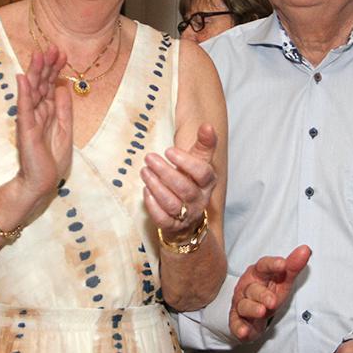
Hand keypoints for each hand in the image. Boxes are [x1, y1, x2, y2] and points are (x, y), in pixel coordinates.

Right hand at [14, 45, 72, 207]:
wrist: (41, 183)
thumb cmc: (51, 160)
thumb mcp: (65, 131)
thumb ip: (64, 109)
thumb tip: (64, 87)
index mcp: (48, 112)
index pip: (51, 86)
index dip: (56, 69)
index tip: (61, 53)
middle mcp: (37, 112)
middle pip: (41, 84)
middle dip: (47, 65)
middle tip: (52, 47)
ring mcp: (30, 120)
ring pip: (33, 91)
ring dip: (35, 72)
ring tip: (38, 54)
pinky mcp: (25, 129)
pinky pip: (24, 108)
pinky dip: (24, 92)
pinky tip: (23, 78)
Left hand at [141, 123, 216, 242]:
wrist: (188, 218)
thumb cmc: (190, 183)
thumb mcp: (198, 163)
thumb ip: (203, 145)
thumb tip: (207, 125)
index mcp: (207, 183)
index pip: (202, 173)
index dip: (186, 162)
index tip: (168, 150)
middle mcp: (199, 200)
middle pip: (185, 188)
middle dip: (165, 172)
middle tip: (149, 158)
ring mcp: (186, 215)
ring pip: (172, 203)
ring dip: (156, 187)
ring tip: (144, 171)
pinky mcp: (172, 226)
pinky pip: (162, 219)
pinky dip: (152, 205)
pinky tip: (145, 191)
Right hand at [229, 244, 310, 340]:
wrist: (252, 312)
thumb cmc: (268, 292)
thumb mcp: (282, 280)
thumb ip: (293, 266)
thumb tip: (306, 249)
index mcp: (259, 274)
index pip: (263, 266)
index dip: (272, 265)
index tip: (283, 264)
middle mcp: (247, 287)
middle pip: (253, 288)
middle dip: (262, 294)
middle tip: (272, 300)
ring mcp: (241, 303)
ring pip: (244, 305)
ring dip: (252, 309)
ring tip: (262, 311)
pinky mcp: (237, 320)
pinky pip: (236, 323)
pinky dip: (239, 328)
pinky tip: (244, 331)